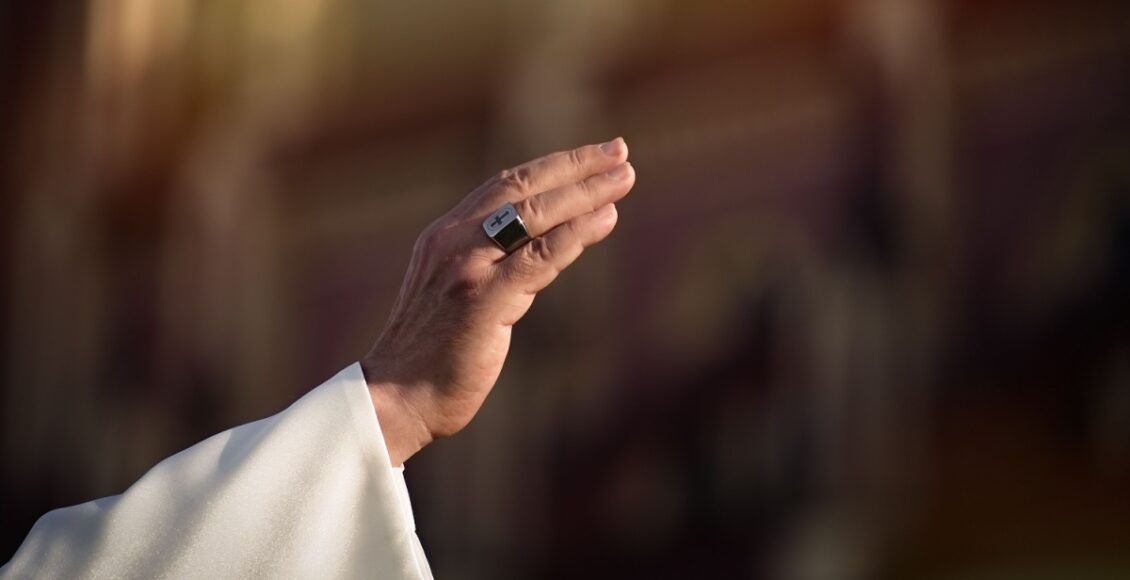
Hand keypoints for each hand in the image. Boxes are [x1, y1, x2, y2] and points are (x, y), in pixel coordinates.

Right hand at [361, 138, 634, 464]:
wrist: (395, 398)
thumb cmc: (430, 355)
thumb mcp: (454, 294)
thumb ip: (489, 265)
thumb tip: (543, 247)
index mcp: (444, 236)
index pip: (504, 186)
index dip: (552, 167)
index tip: (593, 155)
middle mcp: (453, 242)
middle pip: (523, 189)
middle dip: (576, 166)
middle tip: (621, 152)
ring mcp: (467, 269)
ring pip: (535, 216)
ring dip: (585, 193)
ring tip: (625, 178)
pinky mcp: (483, 301)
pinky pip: (538, 258)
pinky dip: (575, 234)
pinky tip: (606, 218)